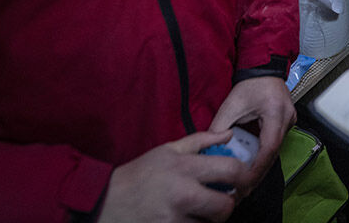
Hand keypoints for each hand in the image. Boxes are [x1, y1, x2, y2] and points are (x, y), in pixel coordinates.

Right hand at [97, 131, 241, 222]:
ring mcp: (175, 219)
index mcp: (185, 168)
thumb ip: (201, 141)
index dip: (245, 176)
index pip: (231, 170)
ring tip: (197, 210)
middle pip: (227, 206)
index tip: (242, 180)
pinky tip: (184, 218)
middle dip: (228, 205)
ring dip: (209, 219)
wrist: (103, 203)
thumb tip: (229, 134)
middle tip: (221, 200)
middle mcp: (183, 194)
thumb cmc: (137, 176)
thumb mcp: (167, 151)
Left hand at [208, 75, 295, 193]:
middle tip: (243, 189)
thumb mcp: (231, 105)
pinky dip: (263, 156)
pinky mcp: (286, 124)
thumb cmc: (250, 84)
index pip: (269, 146)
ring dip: (260, 166)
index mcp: (275, 112)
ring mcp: (290, 122)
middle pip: (273, 153)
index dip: (258, 167)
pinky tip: (252, 166)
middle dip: (258, 172)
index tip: (245, 181)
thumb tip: (209, 151)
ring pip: (275, 151)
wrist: (263, 69)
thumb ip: (219, 128)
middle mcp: (287, 118)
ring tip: (245, 182)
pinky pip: (275, 144)